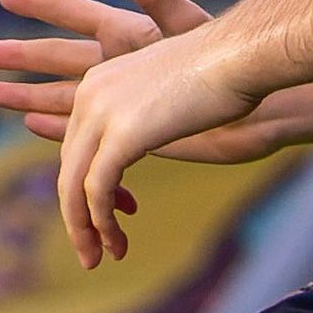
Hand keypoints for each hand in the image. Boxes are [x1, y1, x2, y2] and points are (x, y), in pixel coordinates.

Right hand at [0, 0, 211, 144]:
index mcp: (130, 34)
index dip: (40, 5)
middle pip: (60, 58)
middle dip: (25, 56)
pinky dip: (58, 129)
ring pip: (66, 97)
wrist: (258, 108)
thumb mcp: (188, 23)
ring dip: (33, 96)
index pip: (74, 14)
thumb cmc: (230, 62)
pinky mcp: (132, 132)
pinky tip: (33, 126)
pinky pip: (84, 131)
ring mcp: (125, 99)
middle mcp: (120, 65)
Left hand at [57, 29, 262, 266]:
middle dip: (79, 214)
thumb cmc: (226, 72)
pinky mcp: (121, 135)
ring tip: (100, 257)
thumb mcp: (171, 95)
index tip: (116, 212)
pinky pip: (97, 190)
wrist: (243, 55)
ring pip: (73, 184)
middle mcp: (90, 94)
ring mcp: (101, 112)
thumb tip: (147, 140)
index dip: (88, 187)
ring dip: (85, 228)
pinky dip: (101, 222)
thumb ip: (149, 119)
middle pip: (69, 167)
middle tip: (93, 250)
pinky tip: (116, 243)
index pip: (77, 146)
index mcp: (99, 82)